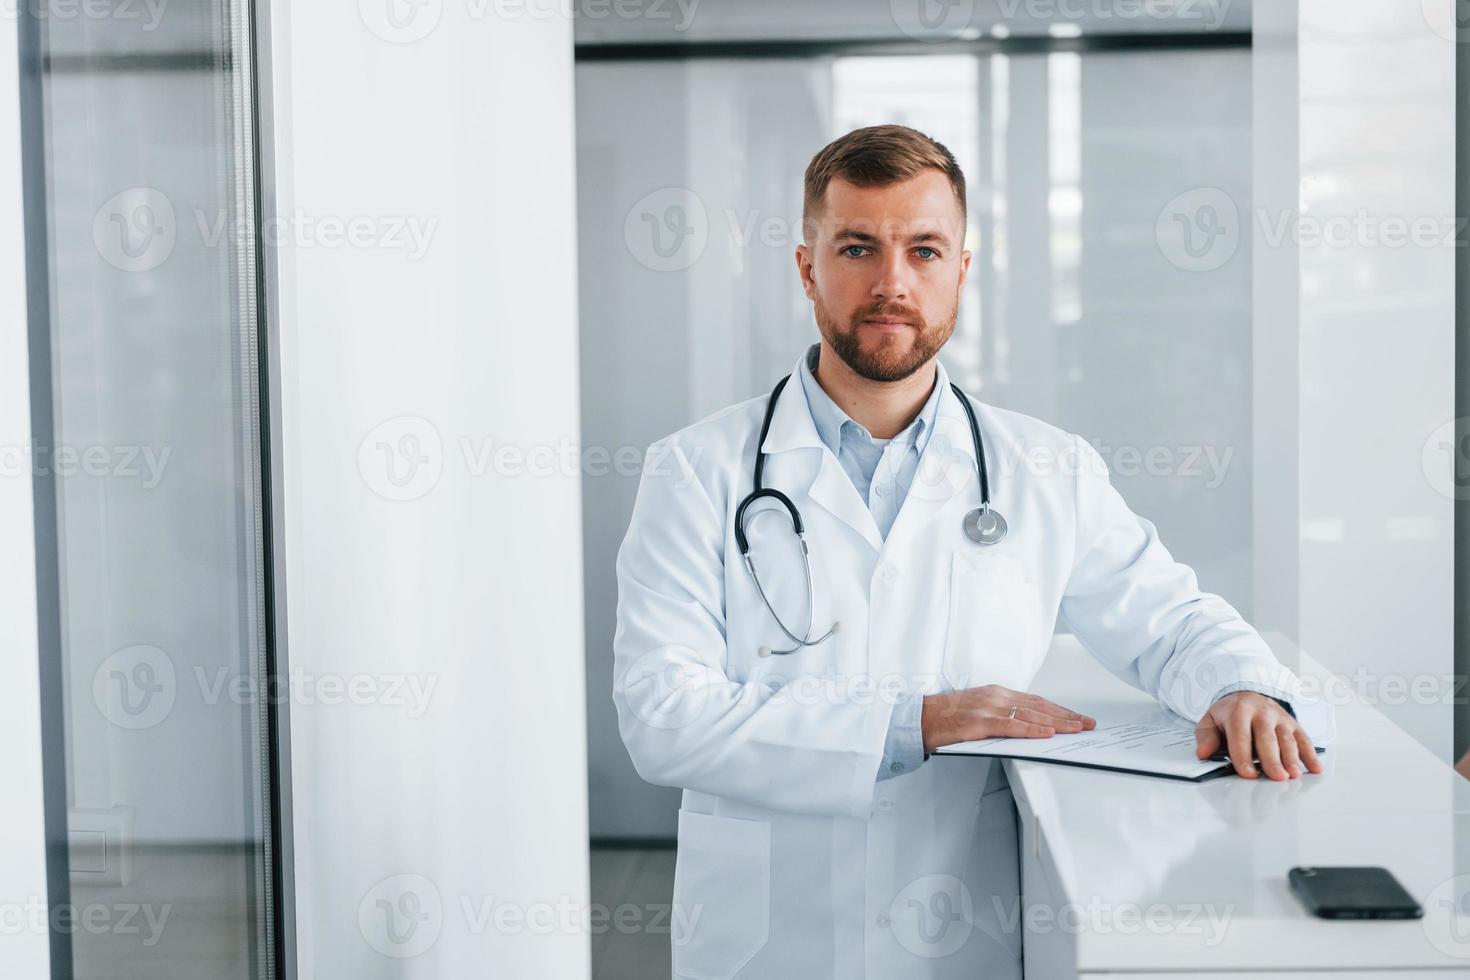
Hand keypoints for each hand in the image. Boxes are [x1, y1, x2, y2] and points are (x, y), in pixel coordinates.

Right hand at [922, 685, 1095, 754]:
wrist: (918, 718)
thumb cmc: (944, 717)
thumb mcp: (977, 710)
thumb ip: (1000, 715)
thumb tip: (1024, 727)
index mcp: (996, 693)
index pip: (1036, 701)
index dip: (1059, 709)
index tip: (1077, 717)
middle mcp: (996, 696)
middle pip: (1039, 706)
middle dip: (1067, 716)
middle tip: (1088, 723)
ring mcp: (988, 708)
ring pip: (1031, 715)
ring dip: (1058, 723)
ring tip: (1077, 729)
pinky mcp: (980, 723)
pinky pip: (1012, 726)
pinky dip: (1032, 729)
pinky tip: (1047, 733)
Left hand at [1193, 691, 1322, 779]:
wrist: (1247, 694)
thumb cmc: (1229, 713)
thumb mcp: (1211, 720)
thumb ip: (1206, 737)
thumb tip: (1203, 753)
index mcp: (1239, 711)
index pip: (1240, 735)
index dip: (1243, 756)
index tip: (1248, 774)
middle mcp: (1262, 713)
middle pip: (1267, 738)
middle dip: (1272, 759)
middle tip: (1276, 777)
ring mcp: (1280, 718)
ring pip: (1287, 739)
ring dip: (1292, 758)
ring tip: (1293, 775)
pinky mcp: (1293, 724)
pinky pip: (1304, 739)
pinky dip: (1310, 754)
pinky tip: (1315, 769)